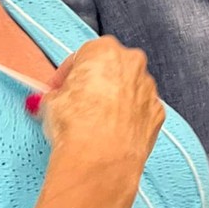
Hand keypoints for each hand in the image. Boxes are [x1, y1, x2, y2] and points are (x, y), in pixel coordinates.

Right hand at [37, 37, 164, 169]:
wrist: (100, 157)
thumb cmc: (77, 124)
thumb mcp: (51, 101)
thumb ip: (58, 93)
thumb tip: (57, 99)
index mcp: (105, 50)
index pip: (81, 56)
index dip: (66, 75)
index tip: (58, 89)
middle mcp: (132, 63)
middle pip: (109, 69)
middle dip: (93, 84)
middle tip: (76, 104)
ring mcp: (148, 88)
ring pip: (127, 89)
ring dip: (113, 102)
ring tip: (94, 123)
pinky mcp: (157, 112)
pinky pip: (139, 111)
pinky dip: (128, 119)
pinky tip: (111, 133)